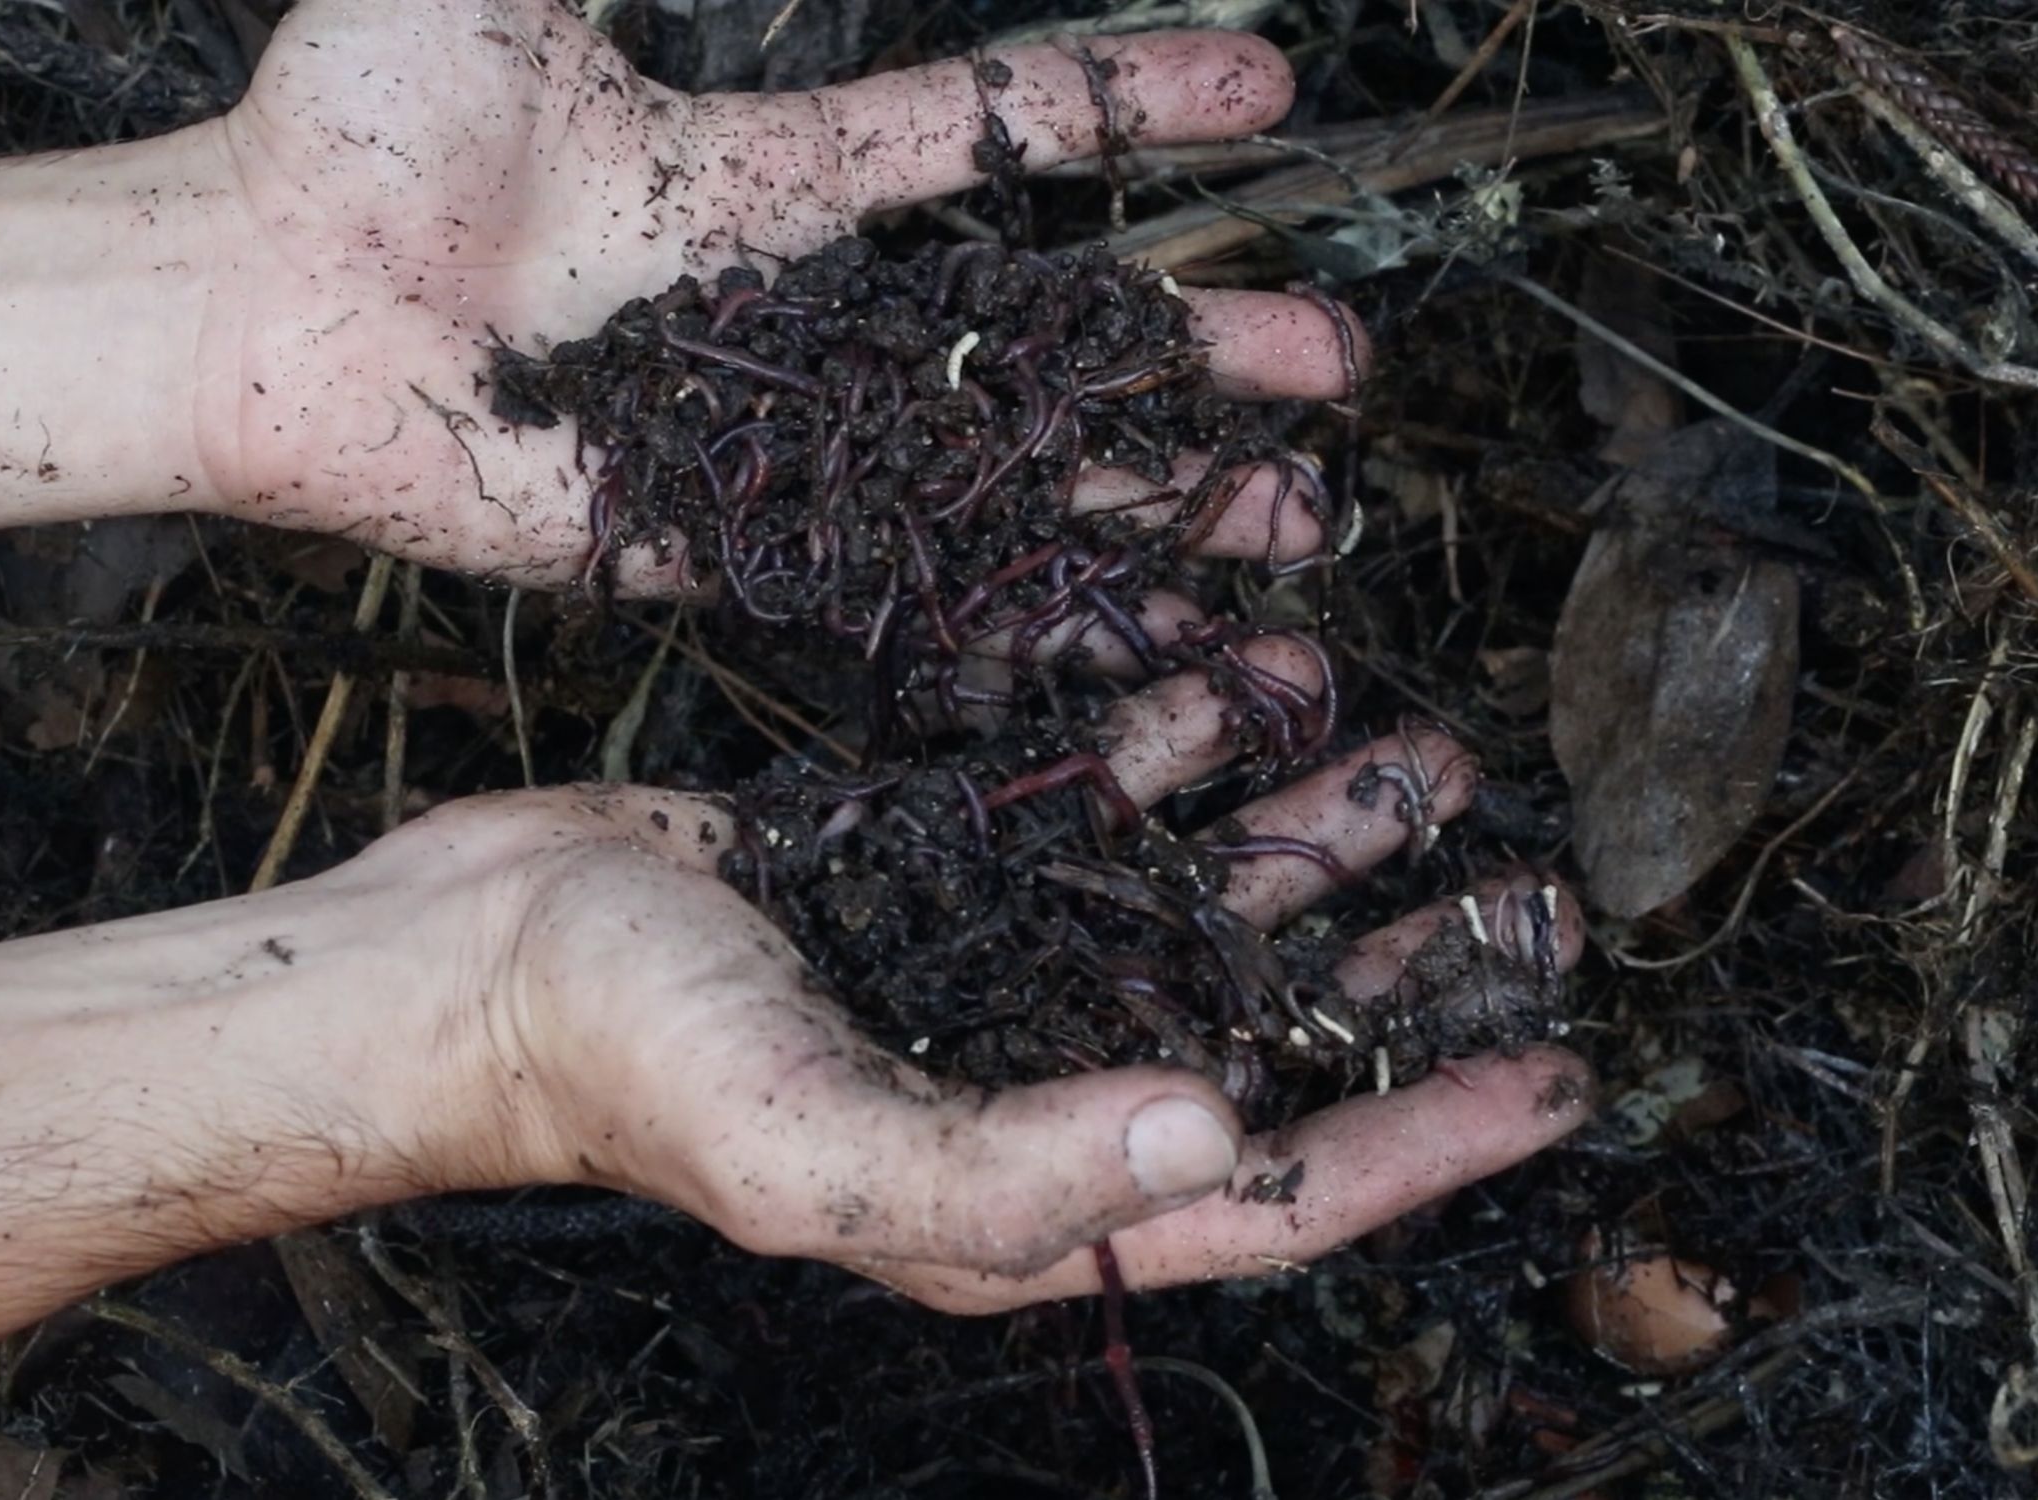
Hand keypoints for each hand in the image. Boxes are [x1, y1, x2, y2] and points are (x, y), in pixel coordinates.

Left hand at [197, 0, 1359, 590]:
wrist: (253, 296)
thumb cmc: (355, 124)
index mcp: (771, 177)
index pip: (994, 137)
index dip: (1131, 105)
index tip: (1266, 82)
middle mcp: (799, 318)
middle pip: (1041, 335)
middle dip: (1196, 348)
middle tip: (1334, 362)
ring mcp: (772, 441)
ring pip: (998, 473)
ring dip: (1150, 496)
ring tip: (1295, 517)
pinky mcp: (720, 543)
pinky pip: (893, 579)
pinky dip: (1014, 608)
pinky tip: (1129, 632)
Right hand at [381, 662, 1587, 1308]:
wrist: (478, 940)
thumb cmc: (625, 1062)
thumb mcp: (813, 1141)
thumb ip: (1016, 1165)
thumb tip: (1222, 1129)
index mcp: (1028, 1189)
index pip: (1275, 1188)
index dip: (1427, 1140)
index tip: (1558, 1073)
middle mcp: (1037, 1079)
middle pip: (1273, 1033)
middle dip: (1412, 972)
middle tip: (1538, 900)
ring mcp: (995, 963)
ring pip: (1205, 906)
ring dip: (1316, 834)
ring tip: (1425, 755)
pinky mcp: (947, 859)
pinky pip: (1106, 803)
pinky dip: (1184, 743)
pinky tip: (1255, 675)